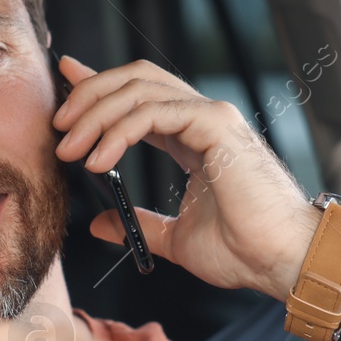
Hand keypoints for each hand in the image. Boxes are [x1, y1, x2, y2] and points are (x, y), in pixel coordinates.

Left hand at [51, 56, 319, 299]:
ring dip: (96, 113)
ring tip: (71, 148)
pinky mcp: (217, 124)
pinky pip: (155, 112)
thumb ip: (139, 224)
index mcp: (195, 137)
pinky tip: (100, 160)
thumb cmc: (245, 250)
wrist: (281, 261)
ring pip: (140, 89)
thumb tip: (99, 224)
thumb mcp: (176, 239)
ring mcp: (212, 117)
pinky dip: (120, 130)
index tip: (67, 79)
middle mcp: (203, 118)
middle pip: (136, 79)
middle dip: (90, 94)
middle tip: (59, 126)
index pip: (141, 97)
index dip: (100, 84)